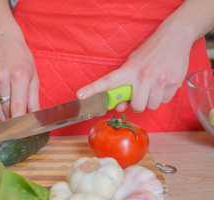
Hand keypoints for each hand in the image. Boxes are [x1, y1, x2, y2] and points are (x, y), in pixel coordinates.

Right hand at [0, 34, 39, 120]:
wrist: (4, 41)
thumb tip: (35, 118)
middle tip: (18, 128)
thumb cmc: (22, 59)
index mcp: (18, 76)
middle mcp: (1, 76)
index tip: (22, 133)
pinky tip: (2, 98)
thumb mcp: (34, 78)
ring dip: (4, 114)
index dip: (19, 123)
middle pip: (6, 109)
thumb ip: (33, 100)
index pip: (17, 108)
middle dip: (12, 120)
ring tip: (10, 118)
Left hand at [76, 22, 194, 112]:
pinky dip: (162, 97)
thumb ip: (124, 86)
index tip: (80, 95)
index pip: (108, 81)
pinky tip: (162, 85)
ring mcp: (161, 80)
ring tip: (152, 87)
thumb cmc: (149, 52)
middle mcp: (145, 76)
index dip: (93, 89)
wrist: (175, 37)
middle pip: (137, 106)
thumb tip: (119, 107)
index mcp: (129, 69)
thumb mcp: (133, 64)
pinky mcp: (175, 83)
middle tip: (139, 95)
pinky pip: (164, 101)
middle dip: (136, 105)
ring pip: (151, 106)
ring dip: (150, 101)